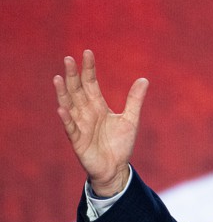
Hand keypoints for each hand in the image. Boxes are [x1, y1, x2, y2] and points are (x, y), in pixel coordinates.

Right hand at [54, 50, 148, 196]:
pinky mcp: (78, 140)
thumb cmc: (120, 144)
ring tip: (59, 78)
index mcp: (98, 106)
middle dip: (73, 75)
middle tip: (69, 58)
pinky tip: (62, 109)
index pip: (91, 83)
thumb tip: (144, 79)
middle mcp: (86, 113)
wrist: (116, 168)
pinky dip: (66, 119)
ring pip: (69, 106)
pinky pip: (71, 128)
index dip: (88, 69)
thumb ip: (134, 100)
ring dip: (63, 93)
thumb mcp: (131, 119)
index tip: (87, 53)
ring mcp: (80, 125)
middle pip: (77, 90)